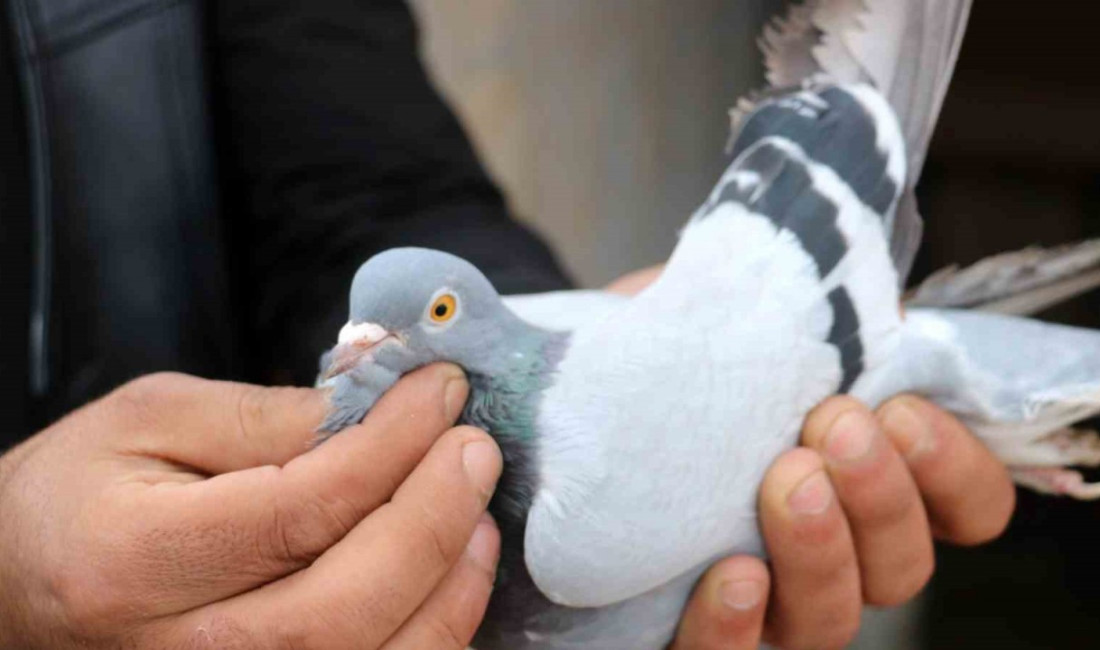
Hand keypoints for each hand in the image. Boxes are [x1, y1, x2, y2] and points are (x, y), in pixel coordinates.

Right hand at [0, 364, 502, 648]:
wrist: (16, 588)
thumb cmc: (79, 495)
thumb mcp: (150, 420)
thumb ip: (267, 417)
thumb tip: (381, 400)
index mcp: (135, 562)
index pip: (300, 510)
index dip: (392, 446)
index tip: (440, 392)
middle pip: (344, 605)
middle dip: (433, 519)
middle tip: (475, 450)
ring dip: (450, 586)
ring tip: (478, 511)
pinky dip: (432, 633)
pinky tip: (453, 572)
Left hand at [606, 266, 1015, 649]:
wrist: (583, 381)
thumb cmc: (686, 351)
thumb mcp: (758, 316)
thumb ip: (825, 318)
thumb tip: (879, 305)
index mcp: (868, 482)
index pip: (965, 507)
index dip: (956, 470)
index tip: (901, 409)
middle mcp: (832, 550)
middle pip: (902, 568)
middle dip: (882, 496)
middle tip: (836, 425)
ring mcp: (767, 600)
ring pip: (829, 620)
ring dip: (821, 552)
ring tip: (788, 482)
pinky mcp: (694, 624)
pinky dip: (735, 626)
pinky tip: (732, 575)